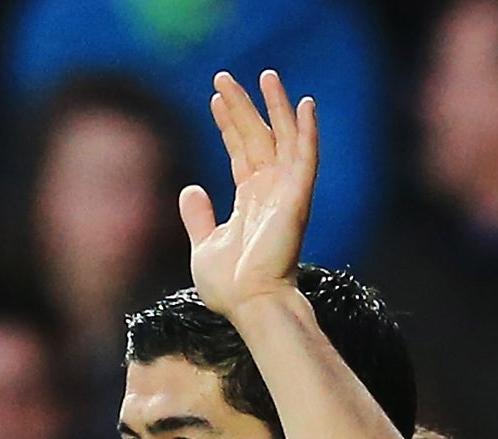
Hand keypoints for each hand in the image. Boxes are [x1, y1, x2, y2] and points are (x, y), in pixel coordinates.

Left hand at [180, 70, 317, 320]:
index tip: (215, 99)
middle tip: (224, 77)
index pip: (240, 151)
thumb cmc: (229, 287)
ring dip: (274, 106)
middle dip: (242, 106)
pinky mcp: (298, 197)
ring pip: (282, 138)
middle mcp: (270, 191)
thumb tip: (190, 188)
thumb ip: (198, 216)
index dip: (229, 124)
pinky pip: (306, 157)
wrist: (248, 305)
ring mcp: (286, 192)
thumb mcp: (204, 245)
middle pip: (257, 137)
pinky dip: (307, 130)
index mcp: (250, 200)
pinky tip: (305, 103)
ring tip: (265, 75)